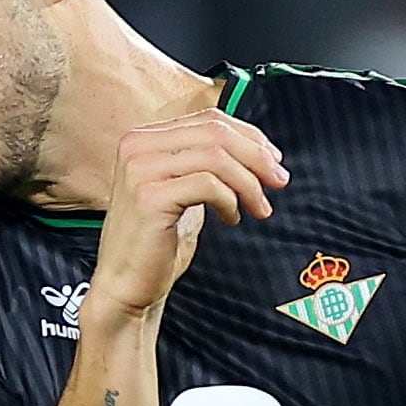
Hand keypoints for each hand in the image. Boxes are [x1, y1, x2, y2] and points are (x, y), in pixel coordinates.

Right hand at [89, 112, 290, 320]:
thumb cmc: (157, 241)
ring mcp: (140, 170)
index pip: (209, 120)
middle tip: (279, 181)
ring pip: (216, 157)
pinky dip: (229, 201)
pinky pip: (207, 185)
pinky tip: (231, 219)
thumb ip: (206, 163)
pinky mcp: (149, 196)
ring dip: (249, 182)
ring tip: (259, 207)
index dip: (249, 136)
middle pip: (215, 132)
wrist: (126, 285)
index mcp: (144, 138)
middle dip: (257, 156)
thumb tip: (260, 148)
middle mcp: (136, 146)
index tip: (274, 161)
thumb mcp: (184, 190)